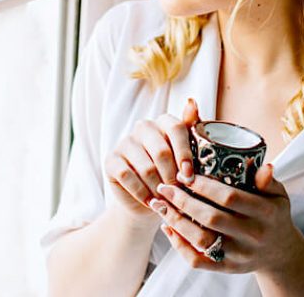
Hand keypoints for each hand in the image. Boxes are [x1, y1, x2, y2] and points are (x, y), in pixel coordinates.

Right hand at [104, 98, 200, 228]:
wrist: (149, 200)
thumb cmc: (173, 176)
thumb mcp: (188, 159)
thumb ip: (192, 131)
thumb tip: (192, 101)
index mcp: (164, 122)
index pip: (176, 128)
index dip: (184, 153)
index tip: (189, 176)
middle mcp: (143, 127)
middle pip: (161, 151)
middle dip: (172, 177)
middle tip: (178, 193)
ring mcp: (125, 142)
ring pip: (146, 167)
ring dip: (158, 189)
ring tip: (166, 200)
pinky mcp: (111, 160)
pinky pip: (127, 176)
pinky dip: (142, 193)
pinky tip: (150, 201)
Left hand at [149, 163, 303, 274]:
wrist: (280, 253)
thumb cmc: (273, 215)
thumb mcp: (277, 195)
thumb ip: (266, 181)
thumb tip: (262, 165)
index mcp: (266, 213)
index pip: (230, 197)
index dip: (204, 186)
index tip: (184, 174)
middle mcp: (253, 236)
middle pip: (211, 218)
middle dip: (183, 201)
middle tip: (165, 188)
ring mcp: (239, 255)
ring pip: (201, 240)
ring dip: (176, 221)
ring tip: (161, 205)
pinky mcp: (227, 268)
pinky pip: (197, 261)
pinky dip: (179, 245)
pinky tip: (167, 227)